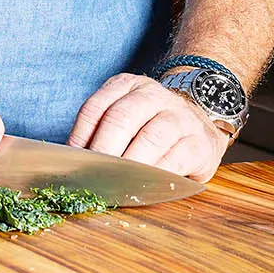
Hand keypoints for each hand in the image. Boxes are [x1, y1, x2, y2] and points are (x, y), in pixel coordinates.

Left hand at [67, 72, 227, 181]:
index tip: (75, 162)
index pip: (95, 108)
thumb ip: (100, 132)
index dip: (81, 137)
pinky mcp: (200, 142)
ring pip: (149, 138)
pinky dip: (156, 176)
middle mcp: (153, 95)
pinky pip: (175, 159)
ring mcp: (180, 116)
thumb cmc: (151, 124)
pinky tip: (145, 186)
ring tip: (116, 185)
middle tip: (93, 177)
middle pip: (120, 119)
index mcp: (127, 85)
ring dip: (129, 166)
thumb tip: (73, 160)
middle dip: (103, 152)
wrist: (200, 120)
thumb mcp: (125, 117)